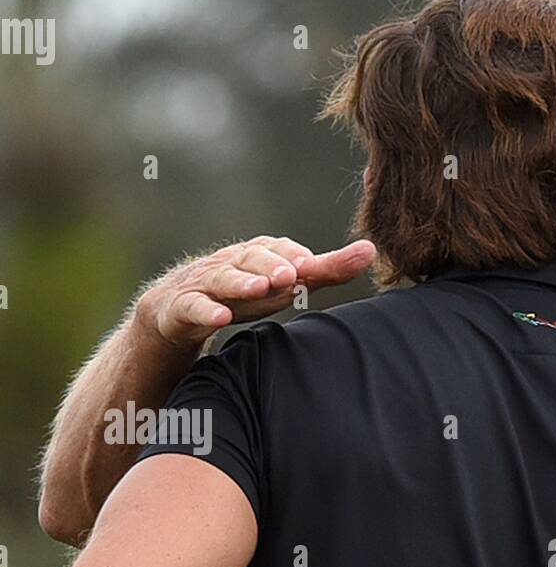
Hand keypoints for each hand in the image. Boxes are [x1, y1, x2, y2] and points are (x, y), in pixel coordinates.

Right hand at [134, 236, 376, 349]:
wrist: (174, 313)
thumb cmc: (243, 294)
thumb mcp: (285, 285)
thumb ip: (325, 270)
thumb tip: (370, 251)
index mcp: (255, 256)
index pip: (277, 249)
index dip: (293, 255)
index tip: (313, 264)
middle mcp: (229, 264)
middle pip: (250, 258)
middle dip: (271, 264)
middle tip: (294, 273)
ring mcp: (203, 284)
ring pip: (222, 279)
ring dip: (242, 282)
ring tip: (262, 288)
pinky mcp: (179, 308)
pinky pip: (191, 307)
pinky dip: (205, 311)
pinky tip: (220, 317)